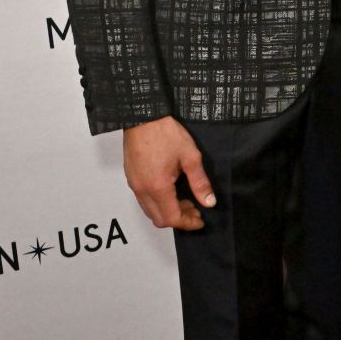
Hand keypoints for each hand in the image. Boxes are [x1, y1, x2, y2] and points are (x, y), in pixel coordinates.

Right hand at [123, 116, 214, 230]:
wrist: (142, 116)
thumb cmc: (166, 133)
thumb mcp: (190, 156)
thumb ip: (200, 182)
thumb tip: (209, 202)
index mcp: (158, 187)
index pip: (172, 218)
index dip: (188, 223)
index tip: (200, 219)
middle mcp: (142, 190)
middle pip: (159, 219)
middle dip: (179, 219)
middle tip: (195, 210)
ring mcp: (134, 185)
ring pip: (150, 211)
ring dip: (168, 212)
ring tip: (185, 200)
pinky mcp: (131, 178)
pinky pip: (144, 200)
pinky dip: (158, 203)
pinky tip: (171, 192)